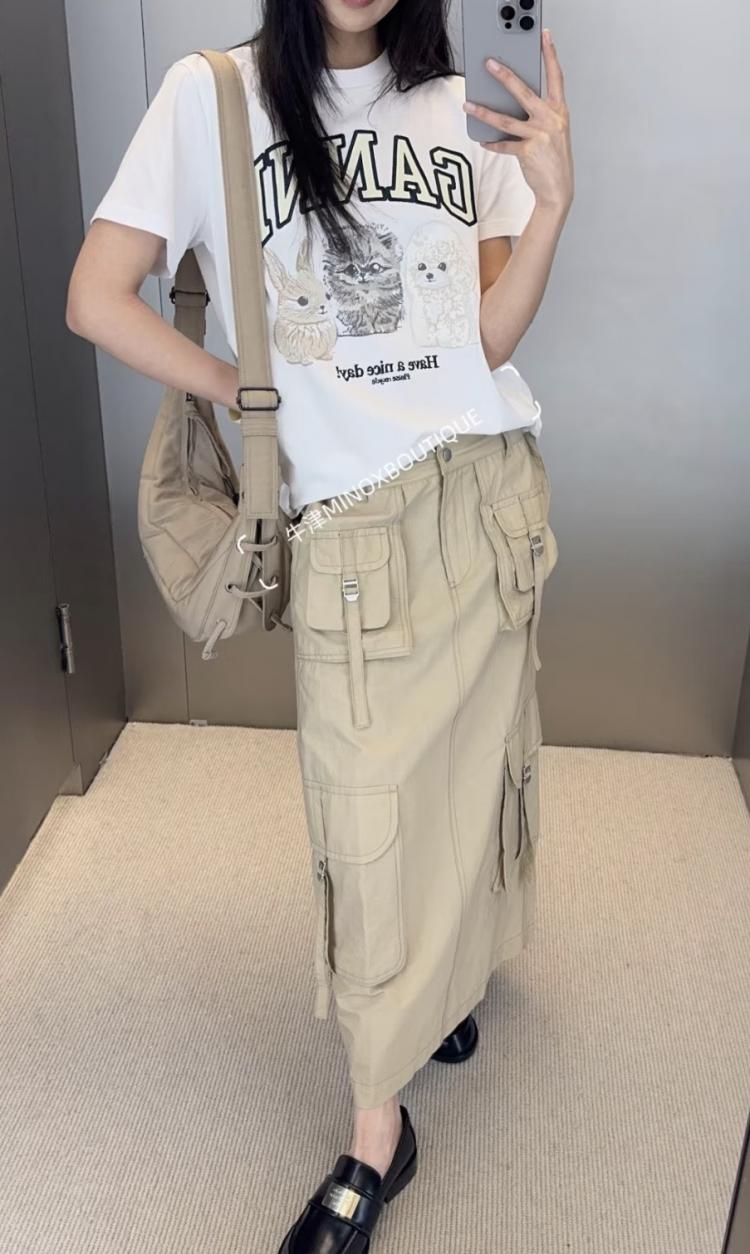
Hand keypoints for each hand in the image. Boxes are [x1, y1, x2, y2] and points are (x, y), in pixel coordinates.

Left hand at [463, 28, 573, 215]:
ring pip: (506, 119)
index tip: (545, 36)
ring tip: (468, 104)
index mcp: (559, 110)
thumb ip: (539, 113)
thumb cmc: (554, 157)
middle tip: (489, 63)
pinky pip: (504, 144)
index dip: (551, 55)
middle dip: (505, 76)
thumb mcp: (553, 130)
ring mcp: (540, 135)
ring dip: (484, 111)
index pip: (556, 76)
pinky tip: (482, 139)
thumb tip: (511, 100)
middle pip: (524, 92)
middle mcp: (551, 119)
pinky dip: (492, 143)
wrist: (559, 189)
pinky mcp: (528, 152)